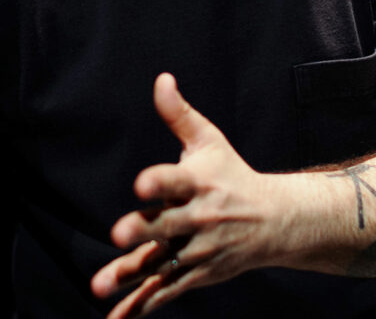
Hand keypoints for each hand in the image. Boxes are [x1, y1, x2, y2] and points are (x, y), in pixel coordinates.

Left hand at [92, 74, 296, 317]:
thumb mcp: (209, 142)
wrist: (276, 221)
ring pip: (160, 264)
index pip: (177, 180)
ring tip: (99, 286)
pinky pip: (165, 292)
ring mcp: (198, 250)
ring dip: (130, 276)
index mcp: (199, 183)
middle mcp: (199, 218)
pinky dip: (140, 307)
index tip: (141, 184)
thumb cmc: (232, 174)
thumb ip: (179, 115)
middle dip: (144, 230)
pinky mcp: (196, 274)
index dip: (159, 182)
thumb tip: (160, 79)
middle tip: (119, 234)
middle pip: (167, 226)